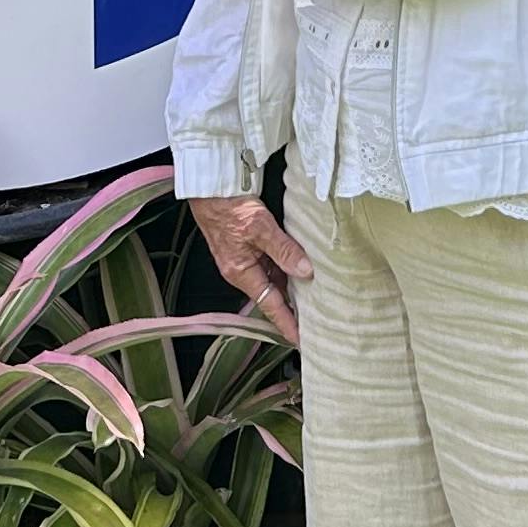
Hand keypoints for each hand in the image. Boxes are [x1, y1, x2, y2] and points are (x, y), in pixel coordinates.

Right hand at [188, 193, 310, 341]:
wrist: (210, 187)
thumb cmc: (229, 205)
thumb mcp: (261, 226)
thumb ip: (284, 249)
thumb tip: (305, 270)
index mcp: (241, 272)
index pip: (269, 305)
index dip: (286, 323)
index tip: (300, 339)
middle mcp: (241, 271)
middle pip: (271, 294)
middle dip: (292, 307)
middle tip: (316, 318)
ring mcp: (242, 260)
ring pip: (271, 279)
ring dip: (290, 286)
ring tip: (314, 295)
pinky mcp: (245, 248)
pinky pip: (268, 265)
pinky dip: (283, 269)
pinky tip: (299, 267)